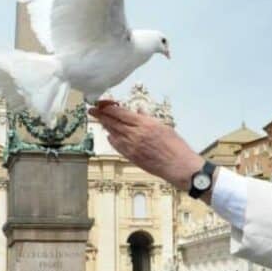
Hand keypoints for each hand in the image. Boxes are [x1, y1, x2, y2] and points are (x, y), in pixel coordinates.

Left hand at [89, 100, 203, 190]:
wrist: (179, 166)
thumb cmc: (176, 147)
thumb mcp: (164, 126)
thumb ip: (148, 119)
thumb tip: (139, 111)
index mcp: (144, 124)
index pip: (120, 113)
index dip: (108, 108)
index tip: (101, 104)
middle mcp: (136, 135)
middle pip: (113, 123)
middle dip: (101, 115)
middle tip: (92, 111)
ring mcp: (132, 147)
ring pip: (113, 134)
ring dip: (105, 126)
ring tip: (99, 121)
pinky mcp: (132, 157)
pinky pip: (117, 146)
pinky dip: (112, 140)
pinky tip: (109, 136)